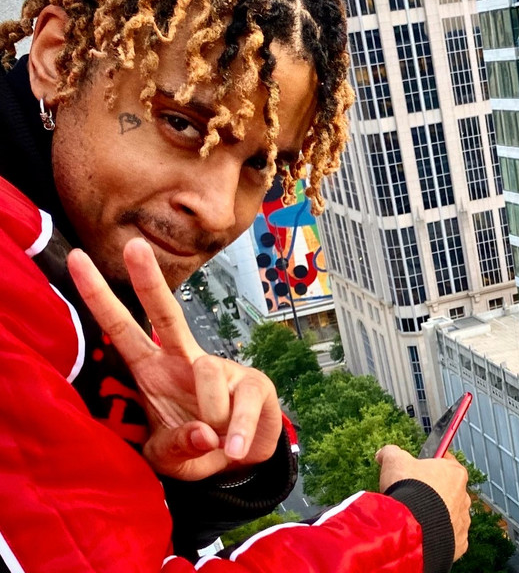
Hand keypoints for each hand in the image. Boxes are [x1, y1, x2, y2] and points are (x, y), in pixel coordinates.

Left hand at [67, 237, 281, 480]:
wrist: (243, 456)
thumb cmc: (198, 448)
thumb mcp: (172, 460)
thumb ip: (177, 448)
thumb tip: (204, 430)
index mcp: (152, 371)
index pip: (122, 330)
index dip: (99, 299)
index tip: (77, 261)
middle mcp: (183, 361)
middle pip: (165, 314)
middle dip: (148, 281)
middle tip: (133, 246)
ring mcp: (220, 367)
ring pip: (208, 371)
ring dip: (210, 415)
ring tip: (218, 441)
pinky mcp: (253, 381)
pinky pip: (241, 402)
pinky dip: (237, 430)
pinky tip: (234, 445)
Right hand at [376, 445, 470, 560]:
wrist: (410, 528)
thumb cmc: (409, 490)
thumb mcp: (394, 460)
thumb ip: (391, 452)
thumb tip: (384, 453)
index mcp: (455, 472)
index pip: (446, 462)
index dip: (430, 464)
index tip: (418, 467)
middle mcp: (463, 497)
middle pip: (448, 489)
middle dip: (432, 491)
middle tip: (412, 493)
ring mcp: (462, 522)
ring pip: (449, 514)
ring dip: (435, 514)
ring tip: (414, 515)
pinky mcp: (458, 544)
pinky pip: (448, 536)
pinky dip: (436, 533)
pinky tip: (420, 530)